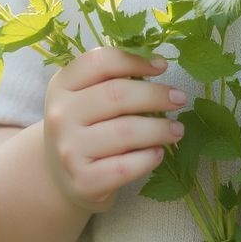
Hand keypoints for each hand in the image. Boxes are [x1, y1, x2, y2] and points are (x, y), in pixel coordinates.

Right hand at [43, 48, 186, 212]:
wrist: (61, 177)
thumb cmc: (85, 128)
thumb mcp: (86, 96)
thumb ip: (112, 78)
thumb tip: (157, 64)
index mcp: (62, 85)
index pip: (100, 62)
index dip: (135, 60)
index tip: (162, 66)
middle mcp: (61, 115)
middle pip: (117, 95)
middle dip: (156, 95)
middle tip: (180, 99)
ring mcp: (70, 149)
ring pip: (126, 131)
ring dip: (159, 129)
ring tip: (177, 129)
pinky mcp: (83, 180)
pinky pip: (125, 166)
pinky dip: (148, 158)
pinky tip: (159, 153)